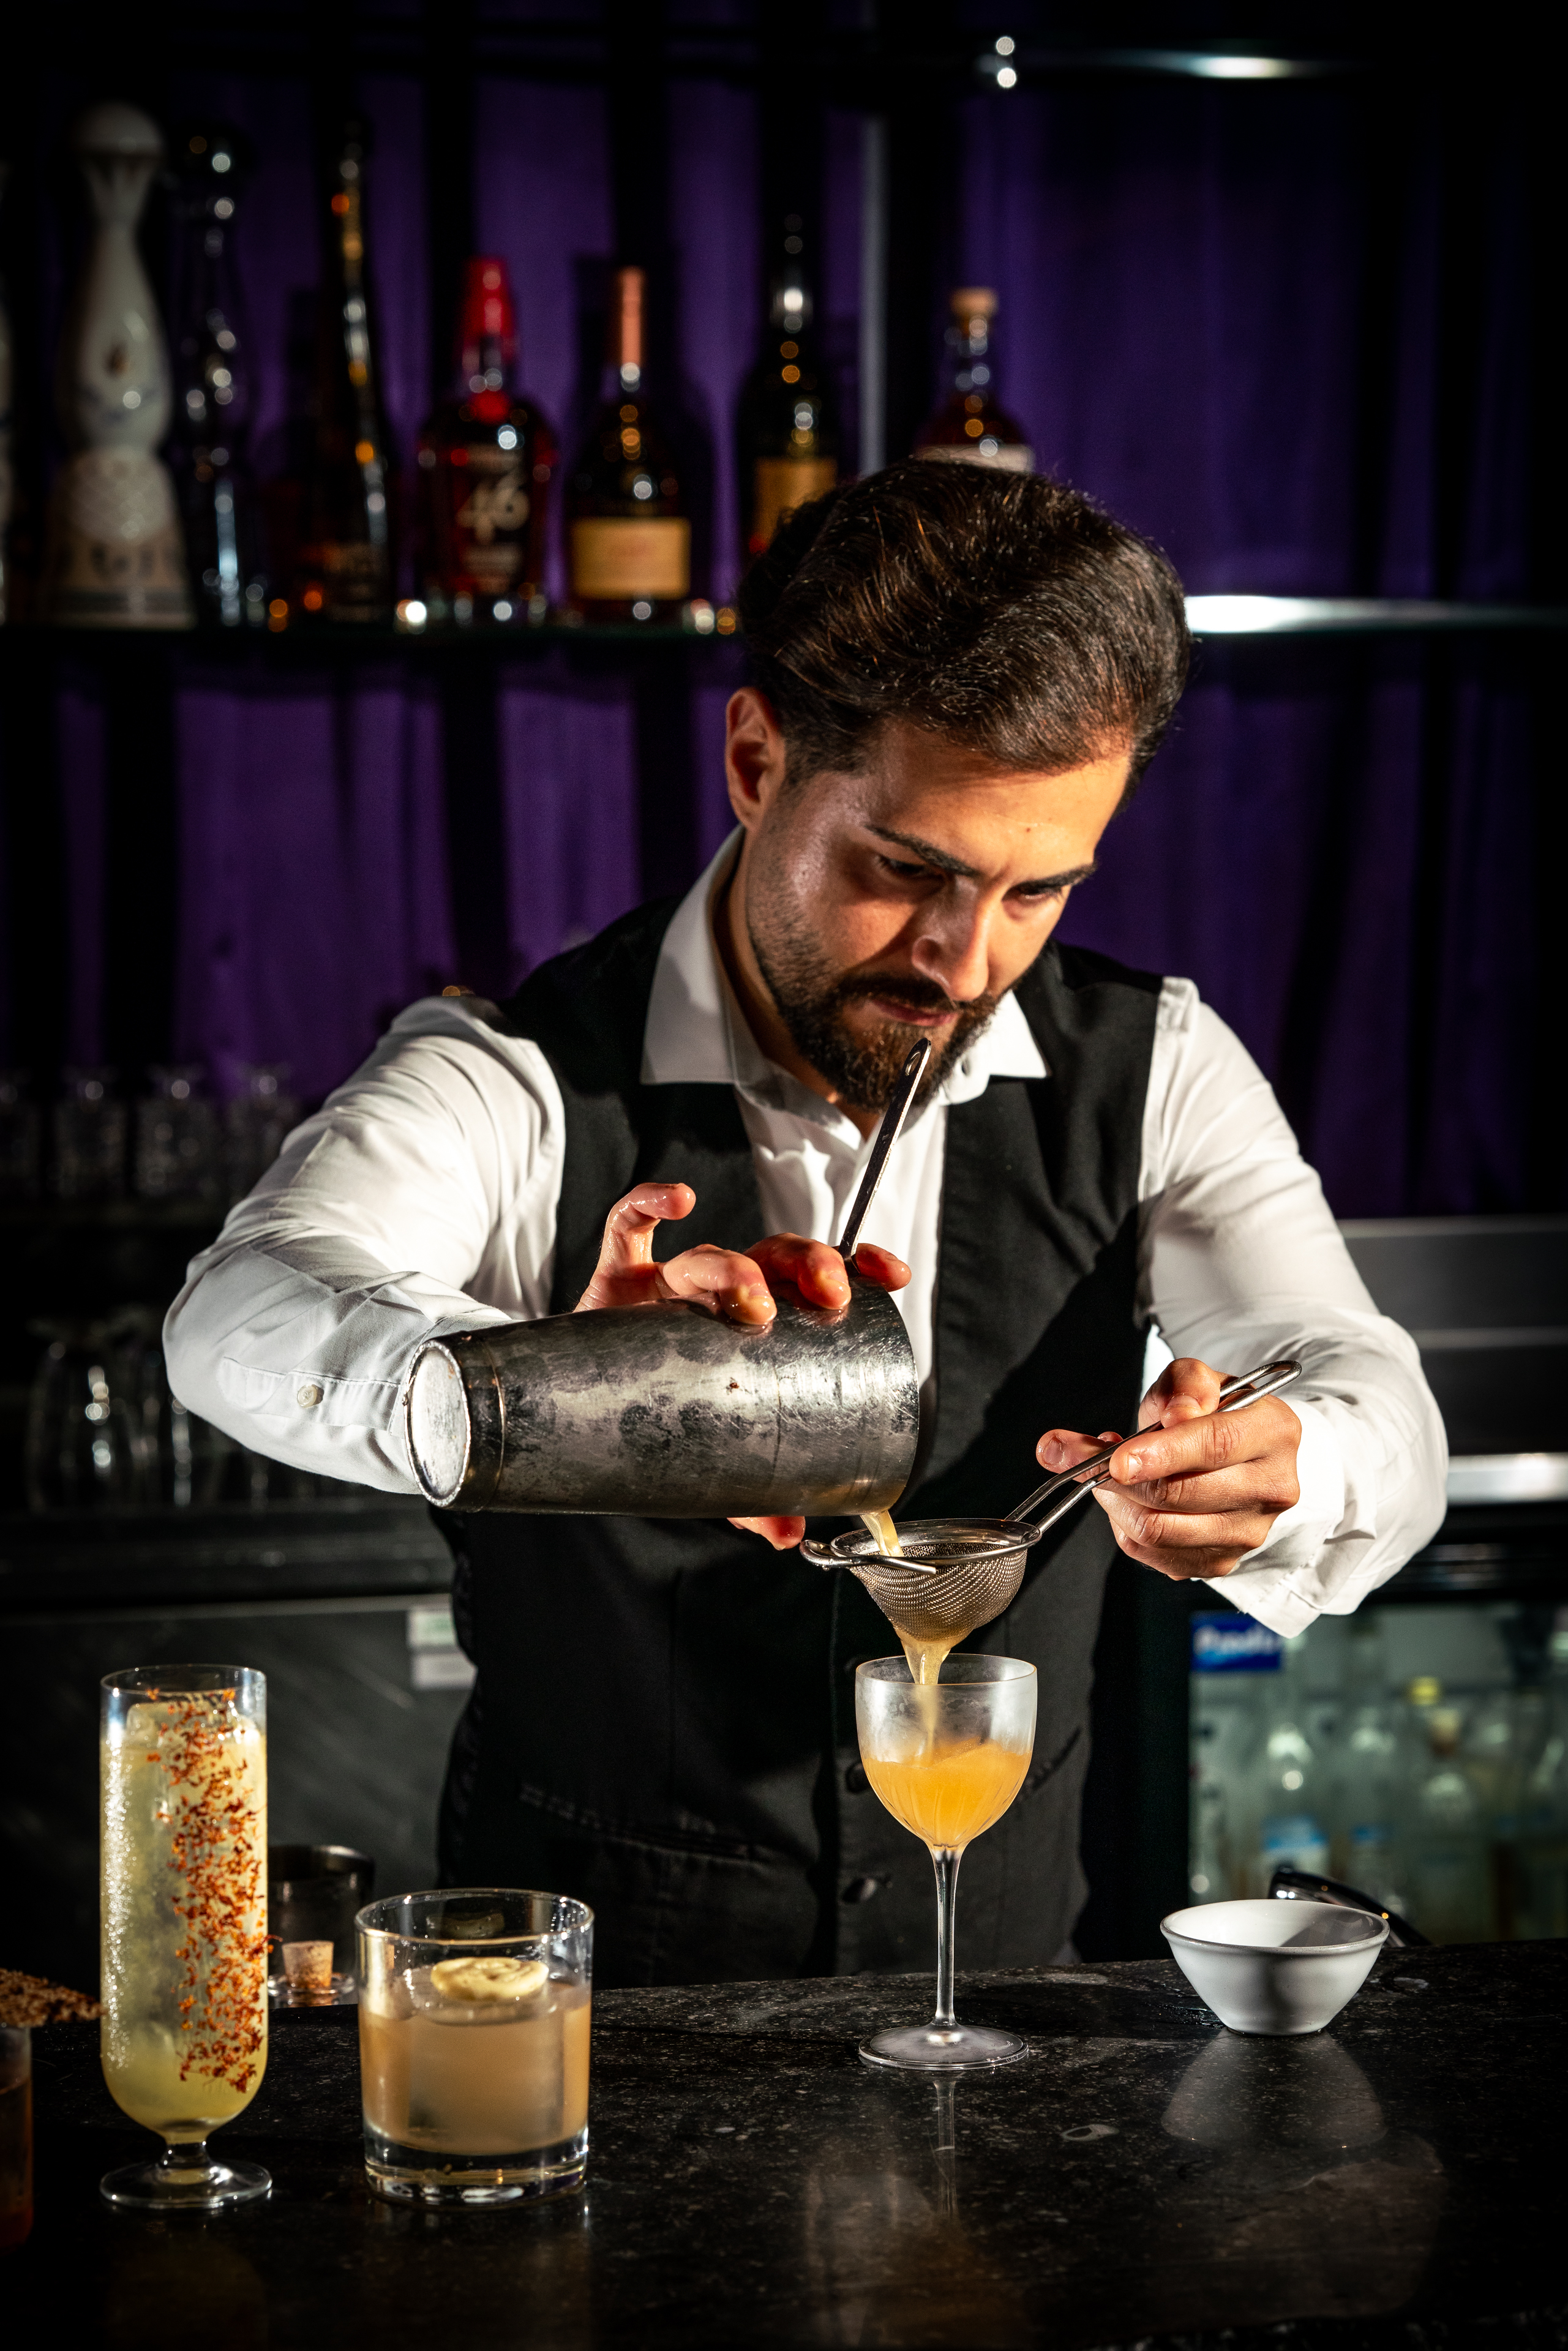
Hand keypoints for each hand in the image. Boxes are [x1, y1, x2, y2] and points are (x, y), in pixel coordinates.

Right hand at [578, 1185, 910, 1553]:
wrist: (578, 1412)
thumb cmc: (659, 1416)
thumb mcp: (714, 1459)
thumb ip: (752, 1494)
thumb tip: (791, 1534)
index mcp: (756, 1321)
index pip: (815, 1278)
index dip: (857, 1265)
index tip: (892, 1274)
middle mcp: (719, 1293)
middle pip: (772, 1256)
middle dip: (807, 1264)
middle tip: (826, 1295)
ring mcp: (667, 1284)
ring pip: (709, 1253)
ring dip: (736, 1268)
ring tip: (753, 1301)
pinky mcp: (613, 1280)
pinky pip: (625, 1226)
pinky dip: (649, 1203)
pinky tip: (678, 1199)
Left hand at [1034, 1356, 1300, 1580]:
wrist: (1232, 1451)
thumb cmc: (1210, 1411)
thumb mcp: (1195, 1379)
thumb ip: (1186, 1384)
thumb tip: (1176, 1414)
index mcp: (1274, 1432)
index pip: (1216, 1446)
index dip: (1162, 1454)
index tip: (1117, 1459)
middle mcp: (1272, 1487)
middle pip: (1181, 1494)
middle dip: (1118, 1477)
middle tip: (1077, 1455)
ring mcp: (1249, 1532)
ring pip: (1160, 1530)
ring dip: (1114, 1501)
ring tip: (1105, 1472)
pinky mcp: (1221, 1561)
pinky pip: (1153, 1554)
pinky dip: (1123, 1525)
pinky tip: (1124, 1498)